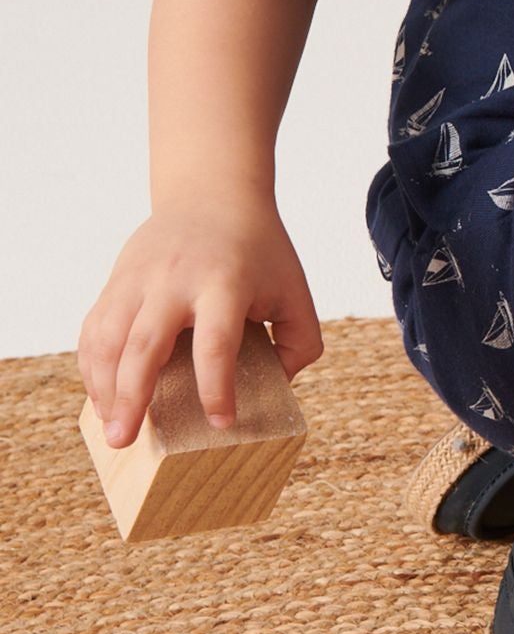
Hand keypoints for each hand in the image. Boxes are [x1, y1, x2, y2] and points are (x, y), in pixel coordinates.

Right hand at [78, 200, 323, 447]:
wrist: (213, 194)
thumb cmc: (259, 251)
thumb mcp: (294, 289)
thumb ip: (301, 340)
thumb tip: (282, 388)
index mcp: (225, 283)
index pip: (216, 343)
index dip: (217, 388)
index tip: (222, 422)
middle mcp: (175, 280)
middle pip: (145, 342)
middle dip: (133, 395)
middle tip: (125, 439)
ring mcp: (139, 278)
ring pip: (108, 337)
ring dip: (104, 386)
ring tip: (112, 427)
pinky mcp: (117, 280)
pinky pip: (94, 328)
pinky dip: (92, 366)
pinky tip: (102, 397)